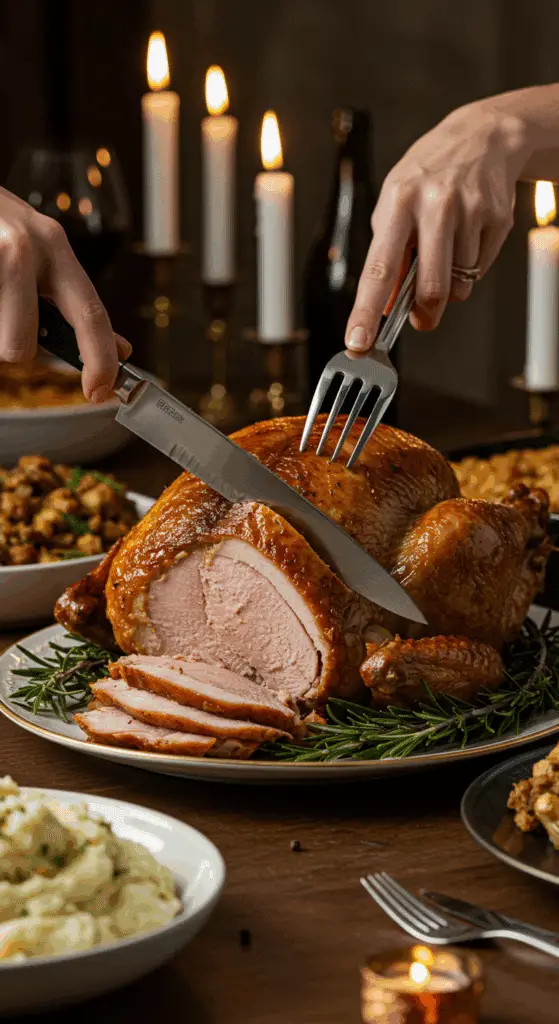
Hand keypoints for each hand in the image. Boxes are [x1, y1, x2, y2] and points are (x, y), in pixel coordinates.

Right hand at [0, 186, 130, 400]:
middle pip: (22, 342)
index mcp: (55, 248)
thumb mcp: (43, 251)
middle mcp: (25, 248)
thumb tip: (120, 349)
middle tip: (8, 327)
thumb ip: (74, 300)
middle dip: (14, 350)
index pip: (91, 314)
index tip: (99, 390)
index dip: (100, 360)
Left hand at [345, 103, 527, 350]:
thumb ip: (388, 255)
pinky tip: (466, 238)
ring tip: (446, 252)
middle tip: (421, 319)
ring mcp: (470, 211)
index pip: (379, 269)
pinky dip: (470, 267)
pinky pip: (480, 269)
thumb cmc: (429, 174)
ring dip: (450, 285)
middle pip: (431, 287)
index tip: (359, 341)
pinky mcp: (498, 218)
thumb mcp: (394, 205)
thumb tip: (387, 304)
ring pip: (459, 284)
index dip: (367, 311)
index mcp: (399, 202)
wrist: (483, 136)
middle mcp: (436, 204)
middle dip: (425, 313)